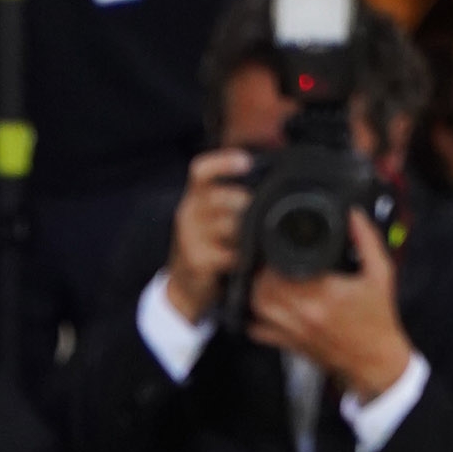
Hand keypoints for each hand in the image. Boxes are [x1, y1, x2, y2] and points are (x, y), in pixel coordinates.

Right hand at [164, 147, 251, 325]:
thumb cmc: (206, 248)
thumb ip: (228, 201)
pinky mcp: (197, 261)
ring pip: (227, 225)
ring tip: (257, 239)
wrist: (184, 289)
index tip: (247, 162)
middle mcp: (187, 214)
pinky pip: (229, 253)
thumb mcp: (209, 219)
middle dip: (244, 202)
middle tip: (261, 211)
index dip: (223, 162)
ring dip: (247, 232)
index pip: (201, 171)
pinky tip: (248, 260)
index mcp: (193, 198)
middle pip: (219, 197)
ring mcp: (190, 238)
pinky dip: (243, 256)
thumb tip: (268, 184)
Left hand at [247, 208, 410, 402]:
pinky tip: (264, 307)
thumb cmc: (378, 320)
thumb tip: (353, 215)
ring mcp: (294, 332)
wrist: (374, 360)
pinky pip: (260, 332)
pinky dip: (255, 318)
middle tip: (271, 261)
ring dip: (257, 290)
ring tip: (266, 279)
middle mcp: (305, 314)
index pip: (285, 269)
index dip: (276, 254)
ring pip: (258, 307)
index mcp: (326, 293)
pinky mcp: (290, 345)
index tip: (281, 245)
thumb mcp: (380, 274)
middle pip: (264, 287)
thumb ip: (366, 240)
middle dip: (264, 270)